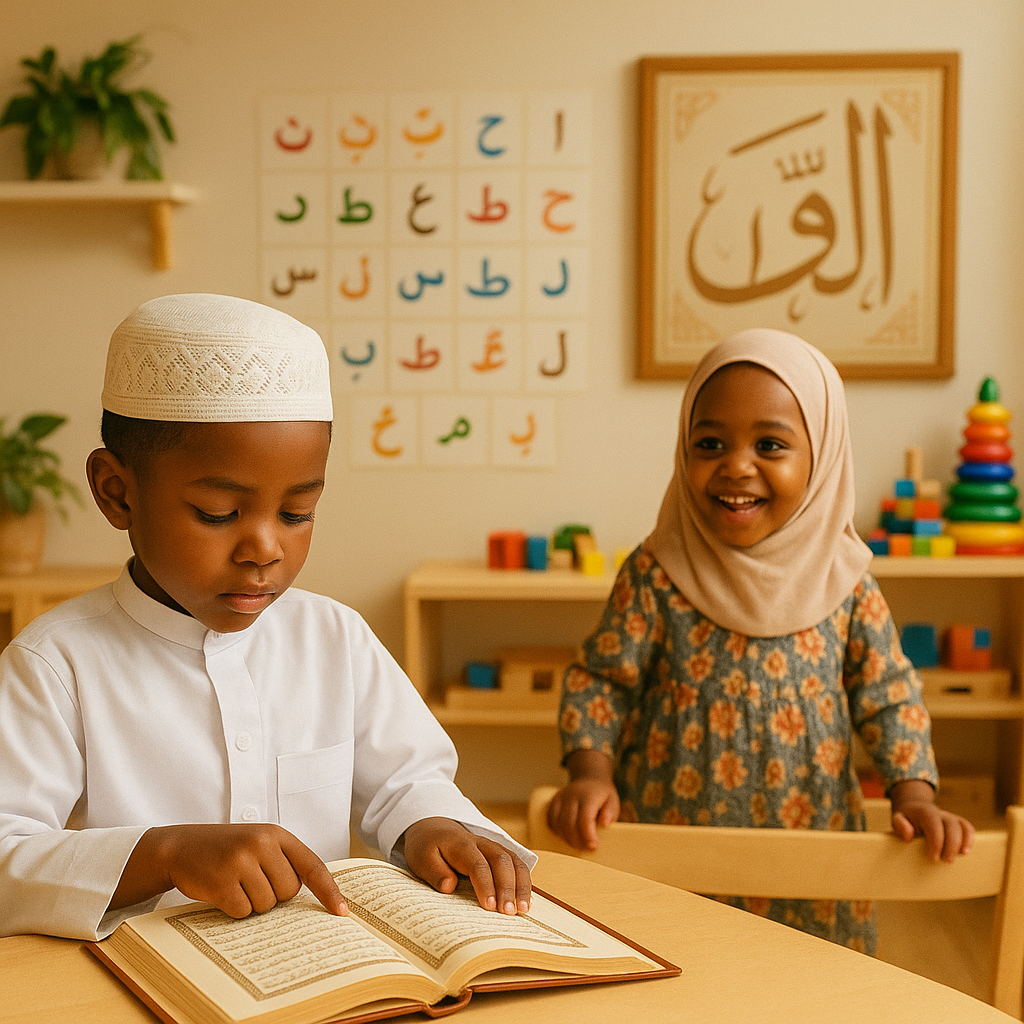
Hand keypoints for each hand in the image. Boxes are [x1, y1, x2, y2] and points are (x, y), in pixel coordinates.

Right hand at [111, 823, 347, 917]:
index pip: (312, 866)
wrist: (181, 846)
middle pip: (289, 891)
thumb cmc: (227, 849)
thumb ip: (284, 861)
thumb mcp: (259, 843)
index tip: (342, 912)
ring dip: (253, 902)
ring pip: (267, 904)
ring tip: (236, 883)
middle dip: (274, 894)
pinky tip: (223, 890)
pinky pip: (243, 912)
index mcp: (277, 834)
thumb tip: (312, 899)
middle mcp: (262, 844)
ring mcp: (241, 861)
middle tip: (253, 881)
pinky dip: (234, 908)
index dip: (329, 891)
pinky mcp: (222, 882)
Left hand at [400, 817, 531, 915]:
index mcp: (461, 845)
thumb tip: (449, 886)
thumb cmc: (428, 848)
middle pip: (501, 861)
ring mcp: (492, 846)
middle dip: (507, 887)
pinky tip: (525, 900)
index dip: (486, 885)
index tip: (490, 906)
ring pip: (513, 861)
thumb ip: (434, 872)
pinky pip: (516, 863)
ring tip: (524, 909)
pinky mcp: (499, 853)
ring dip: (521, 885)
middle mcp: (481, 843)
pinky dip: (524, 881)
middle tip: (509, 913)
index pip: (478, 864)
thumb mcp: (420, 859)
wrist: (434, 828)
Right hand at [548, 750, 619, 850]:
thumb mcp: (613, 801)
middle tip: (586, 849)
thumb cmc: (603, 796)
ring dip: (567, 838)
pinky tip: (566, 836)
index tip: (593, 847)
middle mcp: (572, 795)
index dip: (588, 835)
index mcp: (589, 796)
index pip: (585, 818)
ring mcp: (561, 798)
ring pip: (558, 823)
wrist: (589, 779)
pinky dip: (557, 831)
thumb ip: (610, 812)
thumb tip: (604, 824)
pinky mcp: (554, 801)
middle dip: (577, 841)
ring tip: (578, 844)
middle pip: (569, 823)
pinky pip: (551, 820)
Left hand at [889, 780, 974, 862]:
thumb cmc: (906, 818)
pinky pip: (968, 827)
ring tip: (961, 856)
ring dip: (964, 842)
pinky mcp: (957, 822)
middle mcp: (940, 813)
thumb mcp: (897, 819)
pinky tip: (966, 851)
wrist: (915, 807)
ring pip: (962, 826)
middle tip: (946, 861)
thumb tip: (909, 835)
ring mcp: (950, 817)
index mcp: (925, 813)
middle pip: (951, 826)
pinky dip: (970, 838)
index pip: (934, 827)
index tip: (933, 858)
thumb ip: (900, 825)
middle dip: (951, 845)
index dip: (936, 843)